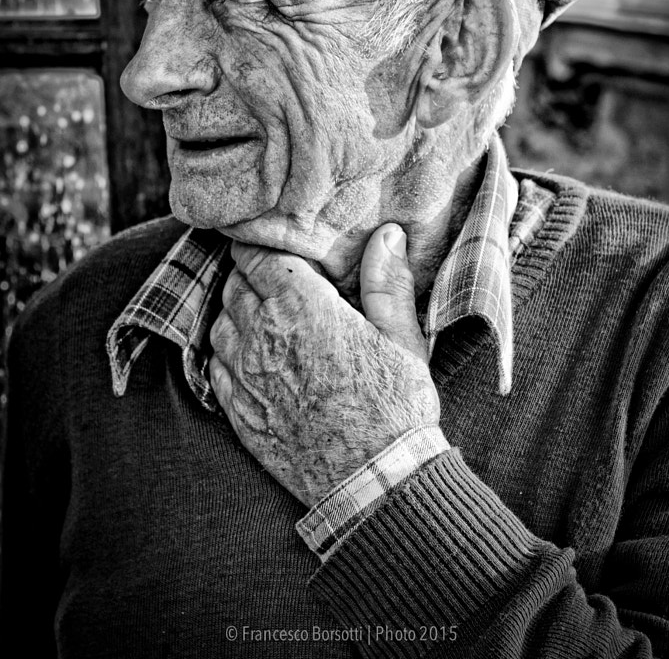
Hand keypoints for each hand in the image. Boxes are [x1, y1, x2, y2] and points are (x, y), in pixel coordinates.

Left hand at [208, 224, 439, 506]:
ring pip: (220, 321)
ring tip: (267, 316)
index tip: (276, 246)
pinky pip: (216, 365)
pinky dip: (229, 352)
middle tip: (278, 279)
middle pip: (235, 284)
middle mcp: (262, 333)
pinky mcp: (238, 411)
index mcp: (301, 305)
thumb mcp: (403, 338)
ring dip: (238, 312)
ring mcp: (244, 375)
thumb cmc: (395, 406)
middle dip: (252, 275)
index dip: (263, 245)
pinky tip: (253, 357)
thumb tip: (388, 234)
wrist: (374, 482)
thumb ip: (387, 282)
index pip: (257, 254)